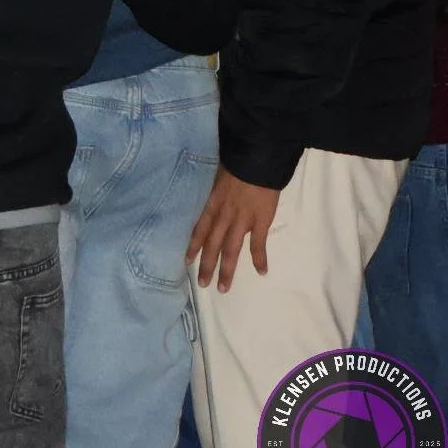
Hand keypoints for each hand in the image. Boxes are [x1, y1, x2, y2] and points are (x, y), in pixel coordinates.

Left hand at [187, 166, 280, 290]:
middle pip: (212, 245)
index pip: (199, 230)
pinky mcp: (261, 221)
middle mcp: (223, 215)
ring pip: (231, 249)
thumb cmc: (237, 166)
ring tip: (223, 287)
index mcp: (212, 205)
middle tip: (203, 283)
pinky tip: (261, 272)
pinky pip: (258, 244)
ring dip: (227, 270)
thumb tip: (210, 202)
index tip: (186, 262)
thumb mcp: (217, 178)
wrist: (258, 160)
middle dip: (207, 266)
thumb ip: (215, 194)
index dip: (193, 246)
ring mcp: (242, 220)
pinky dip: (260, 259)